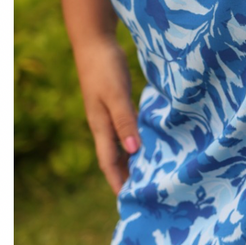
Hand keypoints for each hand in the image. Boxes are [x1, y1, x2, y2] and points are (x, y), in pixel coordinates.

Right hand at [73, 35, 140, 194]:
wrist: (95, 41)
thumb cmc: (104, 68)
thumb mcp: (115, 95)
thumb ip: (124, 122)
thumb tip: (133, 151)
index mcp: (101, 127)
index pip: (109, 163)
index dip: (118, 183)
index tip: (128, 203)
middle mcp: (104, 125)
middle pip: (116, 158)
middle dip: (127, 177)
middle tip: (145, 196)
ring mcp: (110, 114)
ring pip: (123, 145)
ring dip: (134, 161)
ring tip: (150, 176)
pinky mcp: (118, 104)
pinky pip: (128, 130)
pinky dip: (138, 141)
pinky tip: (151, 144)